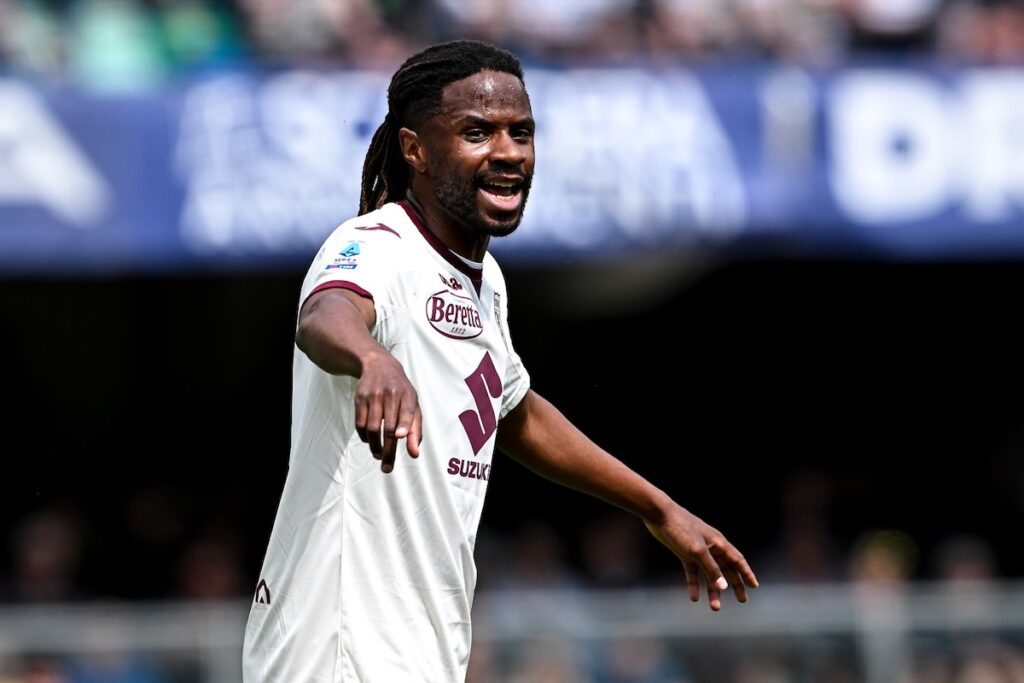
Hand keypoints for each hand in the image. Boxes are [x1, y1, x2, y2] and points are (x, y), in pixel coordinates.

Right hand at [354, 352, 421, 472]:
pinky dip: (365, 437)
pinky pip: (360, 424)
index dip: (403, 424)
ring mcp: (373, 396)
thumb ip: (415, 430)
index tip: (398, 436)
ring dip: (375, 447)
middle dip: (387, 450)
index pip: (407, 411)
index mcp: (408, 395)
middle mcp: (391, 394)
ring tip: (378, 456)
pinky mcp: (359, 398)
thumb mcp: (413, 405)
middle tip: (387, 468)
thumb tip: (414, 455)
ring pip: (372, 428)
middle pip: (388, 427)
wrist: (378, 365)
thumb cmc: (401, 392)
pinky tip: (370, 442)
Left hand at [645, 505, 757, 610]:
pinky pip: (693, 572)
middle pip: (726, 569)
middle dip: (735, 585)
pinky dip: (694, 584)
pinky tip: (694, 597)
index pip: (737, 560)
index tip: (755, 586)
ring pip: (709, 574)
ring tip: (715, 607)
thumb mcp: (697, 550)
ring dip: (713, 590)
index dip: (747, 573)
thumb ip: (711, 568)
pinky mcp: (684, 553)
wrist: (659, 515)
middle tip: (742, 600)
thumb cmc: (681, 529)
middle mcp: (711, 547)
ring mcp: (698, 551)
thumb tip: (724, 587)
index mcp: (719, 543)